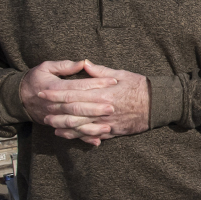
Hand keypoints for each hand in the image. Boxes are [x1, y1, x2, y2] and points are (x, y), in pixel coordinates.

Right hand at [20, 60, 117, 141]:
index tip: (113, 81)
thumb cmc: (35, 80)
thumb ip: (64, 66)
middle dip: (95, 108)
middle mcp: (55, 104)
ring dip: (91, 127)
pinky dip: (83, 138)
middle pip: (77, 107)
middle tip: (112, 107)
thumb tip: (83, 63)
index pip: (78, 86)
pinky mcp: (57, 125)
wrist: (18, 98)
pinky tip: (97, 141)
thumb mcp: (45, 68)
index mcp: (54, 87)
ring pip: (75, 124)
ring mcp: (55, 117)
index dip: (96, 83)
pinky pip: (71, 134)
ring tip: (108, 127)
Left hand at [34, 61, 150, 145]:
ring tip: (50, 123)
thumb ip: (101, 71)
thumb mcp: (122, 73)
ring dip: (63, 125)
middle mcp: (102, 109)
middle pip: (73, 111)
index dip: (57, 93)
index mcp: (103, 93)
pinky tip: (67, 134)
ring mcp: (107, 122)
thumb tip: (85, 64)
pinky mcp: (112, 131)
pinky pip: (92, 135)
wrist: (159, 104)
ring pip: (80, 126)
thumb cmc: (141, 86)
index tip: (43, 91)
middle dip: (56, 110)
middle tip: (42, 109)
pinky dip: (78, 135)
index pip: (74, 93)